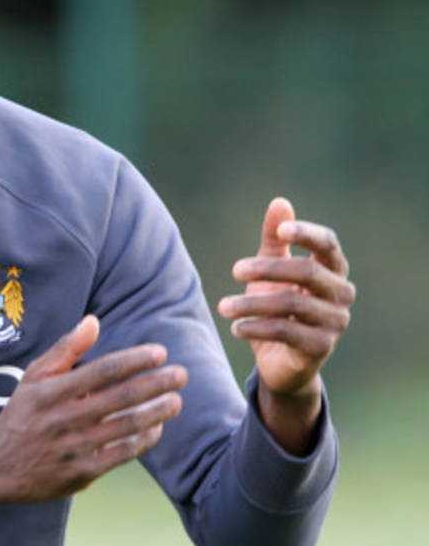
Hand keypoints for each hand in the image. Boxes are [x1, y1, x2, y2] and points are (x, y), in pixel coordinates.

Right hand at [0, 315, 186, 537]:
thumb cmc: (21, 415)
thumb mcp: (33, 378)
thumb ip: (65, 350)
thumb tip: (93, 321)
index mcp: (52, 391)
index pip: (104, 370)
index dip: (136, 359)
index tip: (160, 352)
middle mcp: (65, 418)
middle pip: (122, 396)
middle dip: (157, 383)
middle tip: (181, 374)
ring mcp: (75, 447)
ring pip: (127, 425)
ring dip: (158, 411)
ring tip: (176, 400)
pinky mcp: (83, 473)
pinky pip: (123, 453)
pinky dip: (144, 439)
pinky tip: (156, 427)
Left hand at [217, 197, 354, 452]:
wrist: (279, 360)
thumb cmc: (277, 307)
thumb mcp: (272, 271)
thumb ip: (275, 240)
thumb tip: (280, 202)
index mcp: (332, 270)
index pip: (328, 244)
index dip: (307, 234)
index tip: (280, 231)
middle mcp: (341, 295)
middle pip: (307, 271)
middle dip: (267, 268)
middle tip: (235, 269)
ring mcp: (335, 322)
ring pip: (293, 304)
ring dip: (251, 303)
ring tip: (222, 306)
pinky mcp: (321, 348)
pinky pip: (286, 332)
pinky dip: (256, 327)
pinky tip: (235, 327)